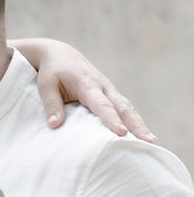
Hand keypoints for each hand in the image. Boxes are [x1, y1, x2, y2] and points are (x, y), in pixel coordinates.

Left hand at [33, 40, 155, 142]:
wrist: (61, 54)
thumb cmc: (52, 71)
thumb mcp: (46, 85)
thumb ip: (51, 105)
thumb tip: (54, 125)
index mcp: (87, 84)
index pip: (102, 104)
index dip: (112, 119)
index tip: (121, 133)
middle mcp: (103, 87)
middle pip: (122, 107)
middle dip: (136, 125)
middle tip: (148, 142)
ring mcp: (109, 90)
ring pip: (127, 108)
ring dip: (140, 124)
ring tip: (151, 142)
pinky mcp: (110, 94)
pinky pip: (124, 108)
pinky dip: (134, 120)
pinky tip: (141, 134)